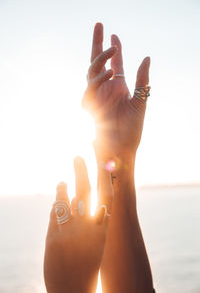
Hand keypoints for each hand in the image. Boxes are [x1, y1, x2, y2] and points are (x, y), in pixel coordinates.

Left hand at [44, 157, 112, 292]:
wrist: (74, 292)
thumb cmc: (87, 267)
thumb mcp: (95, 243)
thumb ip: (90, 221)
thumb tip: (81, 198)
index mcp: (103, 231)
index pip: (106, 198)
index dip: (105, 178)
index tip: (103, 161)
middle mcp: (88, 229)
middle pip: (84, 193)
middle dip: (81, 172)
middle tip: (77, 157)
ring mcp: (70, 233)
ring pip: (65, 201)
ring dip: (63, 188)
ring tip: (62, 181)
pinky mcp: (54, 239)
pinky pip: (54, 214)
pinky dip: (56, 205)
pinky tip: (57, 201)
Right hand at [82, 23, 149, 157]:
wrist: (121, 147)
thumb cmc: (131, 128)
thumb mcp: (140, 100)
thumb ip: (141, 79)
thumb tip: (146, 57)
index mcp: (118, 87)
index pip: (115, 63)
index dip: (116, 49)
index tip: (115, 35)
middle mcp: (106, 88)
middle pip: (99, 61)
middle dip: (98, 43)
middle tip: (99, 24)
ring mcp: (96, 95)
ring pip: (93, 69)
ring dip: (102, 57)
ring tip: (114, 47)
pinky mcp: (89, 103)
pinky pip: (91, 85)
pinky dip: (100, 77)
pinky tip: (112, 71)